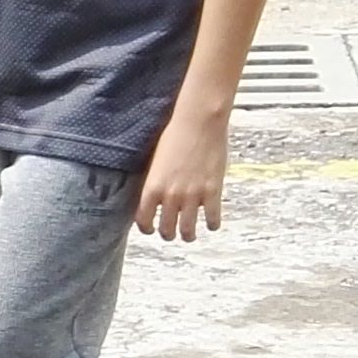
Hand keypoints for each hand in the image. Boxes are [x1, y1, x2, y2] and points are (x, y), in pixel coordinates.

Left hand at [137, 112, 227, 242]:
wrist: (199, 123)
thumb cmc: (174, 135)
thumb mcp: (155, 161)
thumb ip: (154, 182)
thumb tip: (153, 197)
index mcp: (152, 188)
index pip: (144, 220)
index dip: (147, 228)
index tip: (150, 229)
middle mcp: (171, 196)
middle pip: (167, 229)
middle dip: (168, 234)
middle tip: (170, 233)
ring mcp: (193, 195)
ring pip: (188, 230)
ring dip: (188, 235)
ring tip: (189, 235)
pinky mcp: (213, 191)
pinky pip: (212, 219)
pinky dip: (212, 225)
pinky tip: (211, 224)